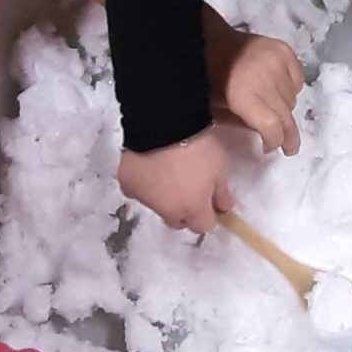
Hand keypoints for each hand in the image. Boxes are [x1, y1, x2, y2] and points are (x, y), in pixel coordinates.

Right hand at [118, 126, 239, 232]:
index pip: (203, 226)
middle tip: (189, 187)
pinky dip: (145, 183)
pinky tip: (150, 165)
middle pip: (178, 221)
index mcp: (192, 209)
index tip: (210, 200)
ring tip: (168, 171)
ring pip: (157, 206)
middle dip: (185, 210)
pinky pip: (138, 190)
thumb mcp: (220, 167)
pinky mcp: (127, 185)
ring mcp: (144, 199)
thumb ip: (222, 192)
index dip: (208, 215)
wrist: (164, 125)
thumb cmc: (198, 146)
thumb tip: (224, 209)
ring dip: (164, 196)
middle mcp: (167, 211)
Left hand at [210, 11, 302, 156]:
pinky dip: (291, 88)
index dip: (275, 141)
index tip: (271, 148)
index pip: (273, 126)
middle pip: (286, 115)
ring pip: (293, 99)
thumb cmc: (209, 78)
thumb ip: (241, 124)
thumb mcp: (218, 108)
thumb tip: (262, 133)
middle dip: (288, 134)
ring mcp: (278, 63)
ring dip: (285, 108)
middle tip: (289, 146)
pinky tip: (279, 88)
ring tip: (273, 107)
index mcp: (245, 96)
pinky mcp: (285, 50)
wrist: (211, 41)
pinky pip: (298, 80)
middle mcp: (266, 80)